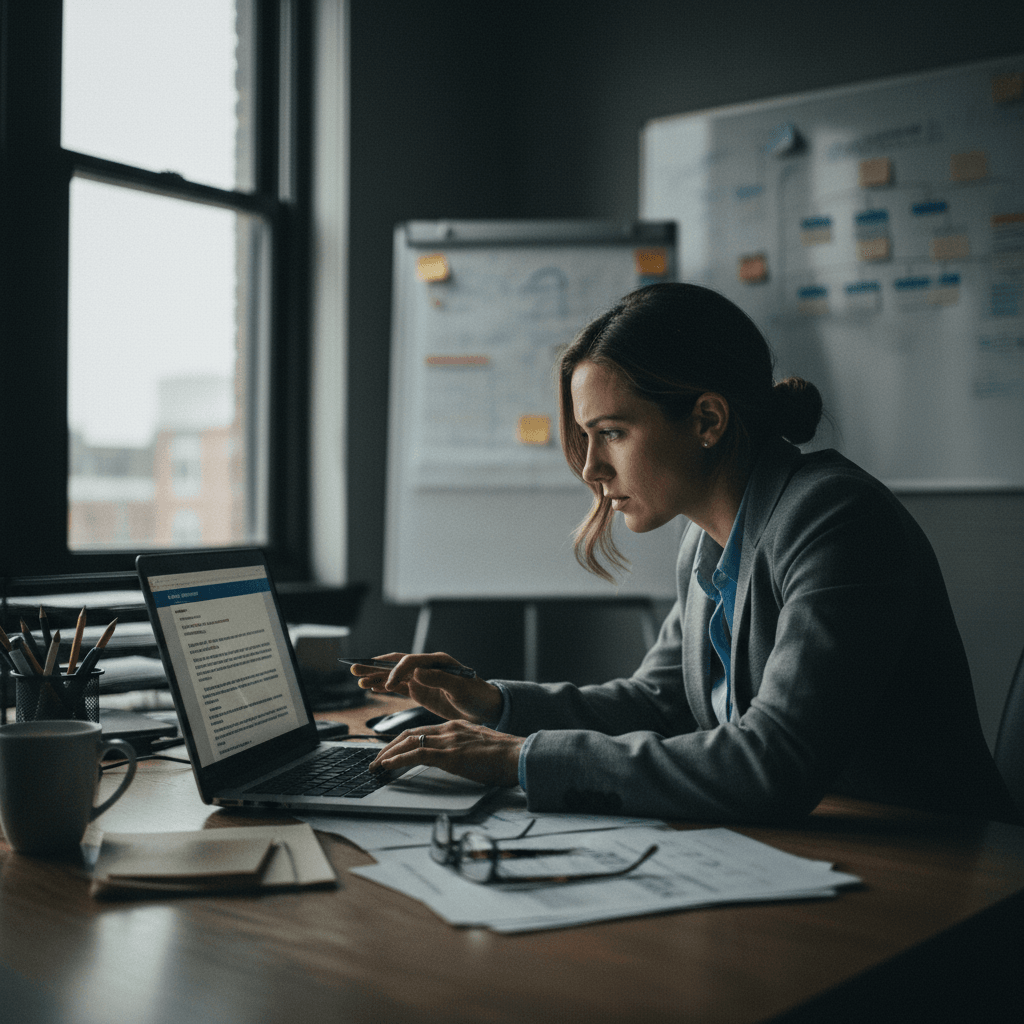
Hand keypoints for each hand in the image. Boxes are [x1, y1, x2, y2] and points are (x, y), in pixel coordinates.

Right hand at [351, 652, 503, 724]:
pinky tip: (372, 688)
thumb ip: (440, 679)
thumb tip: (417, 673)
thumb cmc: (477, 695)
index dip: (397, 671)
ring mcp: (422, 679)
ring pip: (394, 676)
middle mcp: (427, 667)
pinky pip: (399, 688)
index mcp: (437, 661)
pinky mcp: (421, 691)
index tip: (389, 685)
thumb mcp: (461, 688)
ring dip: (376, 677)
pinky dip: (385, 687)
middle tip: (355, 668)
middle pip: (396, 664)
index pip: (410, 662)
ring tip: (359, 680)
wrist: (485, 707)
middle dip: (376, 666)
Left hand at [369, 720, 522, 786]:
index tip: (391, 752)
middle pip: (410, 734)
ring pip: (408, 742)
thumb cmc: (504, 757)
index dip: (402, 741)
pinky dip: (398, 759)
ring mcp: (448, 741)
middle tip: (377, 760)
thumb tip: (455, 759)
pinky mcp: (449, 754)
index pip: (421, 731)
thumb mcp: (478, 747)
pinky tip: (387, 767)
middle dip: (389, 747)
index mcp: (455, 727)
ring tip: (376, 766)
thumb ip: (463, 749)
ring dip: (387, 754)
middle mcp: (449, 729)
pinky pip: (416, 754)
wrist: (517, 756)